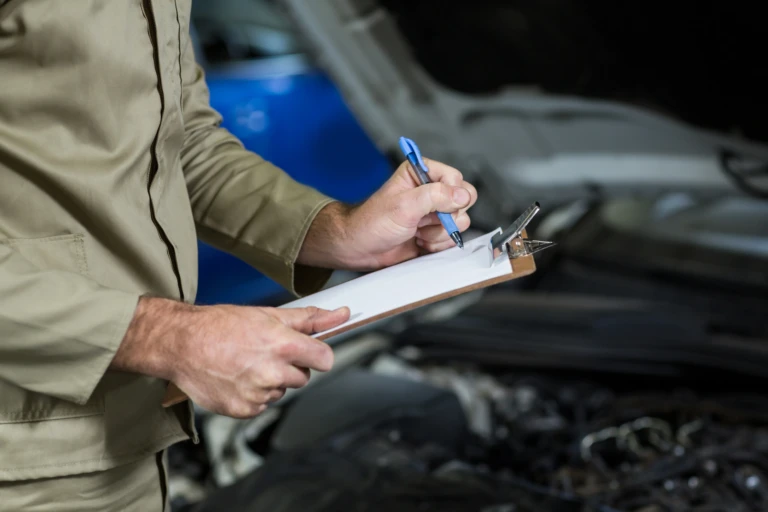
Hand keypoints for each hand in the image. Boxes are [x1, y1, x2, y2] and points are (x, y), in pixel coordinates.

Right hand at [112, 296, 349, 417]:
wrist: (181, 343)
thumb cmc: (221, 325)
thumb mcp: (268, 314)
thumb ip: (309, 318)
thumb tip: (341, 314)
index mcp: (282, 345)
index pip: (325, 359)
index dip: (319, 355)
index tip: (311, 353)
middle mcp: (272, 372)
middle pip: (303, 377)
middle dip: (290, 366)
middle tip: (264, 352)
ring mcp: (257, 394)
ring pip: (281, 391)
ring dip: (270, 380)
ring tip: (246, 363)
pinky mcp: (244, 409)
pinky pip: (263, 405)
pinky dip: (254, 394)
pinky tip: (237, 377)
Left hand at [298, 158, 477, 269]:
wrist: (361, 249)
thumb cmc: (372, 223)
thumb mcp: (404, 205)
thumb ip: (435, 196)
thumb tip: (462, 195)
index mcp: (421, 174)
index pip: (455, 178)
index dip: (451, 193)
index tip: (436, 206)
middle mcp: (430, 191)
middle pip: (463, 200)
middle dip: (447, 216)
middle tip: (424, 220)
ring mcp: (434, 213)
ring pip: (460, 222)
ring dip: (439, 233)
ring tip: (417, 233)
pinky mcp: (435, 233)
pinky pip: (452, 239)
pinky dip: (438, 244)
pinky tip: (420, 242)